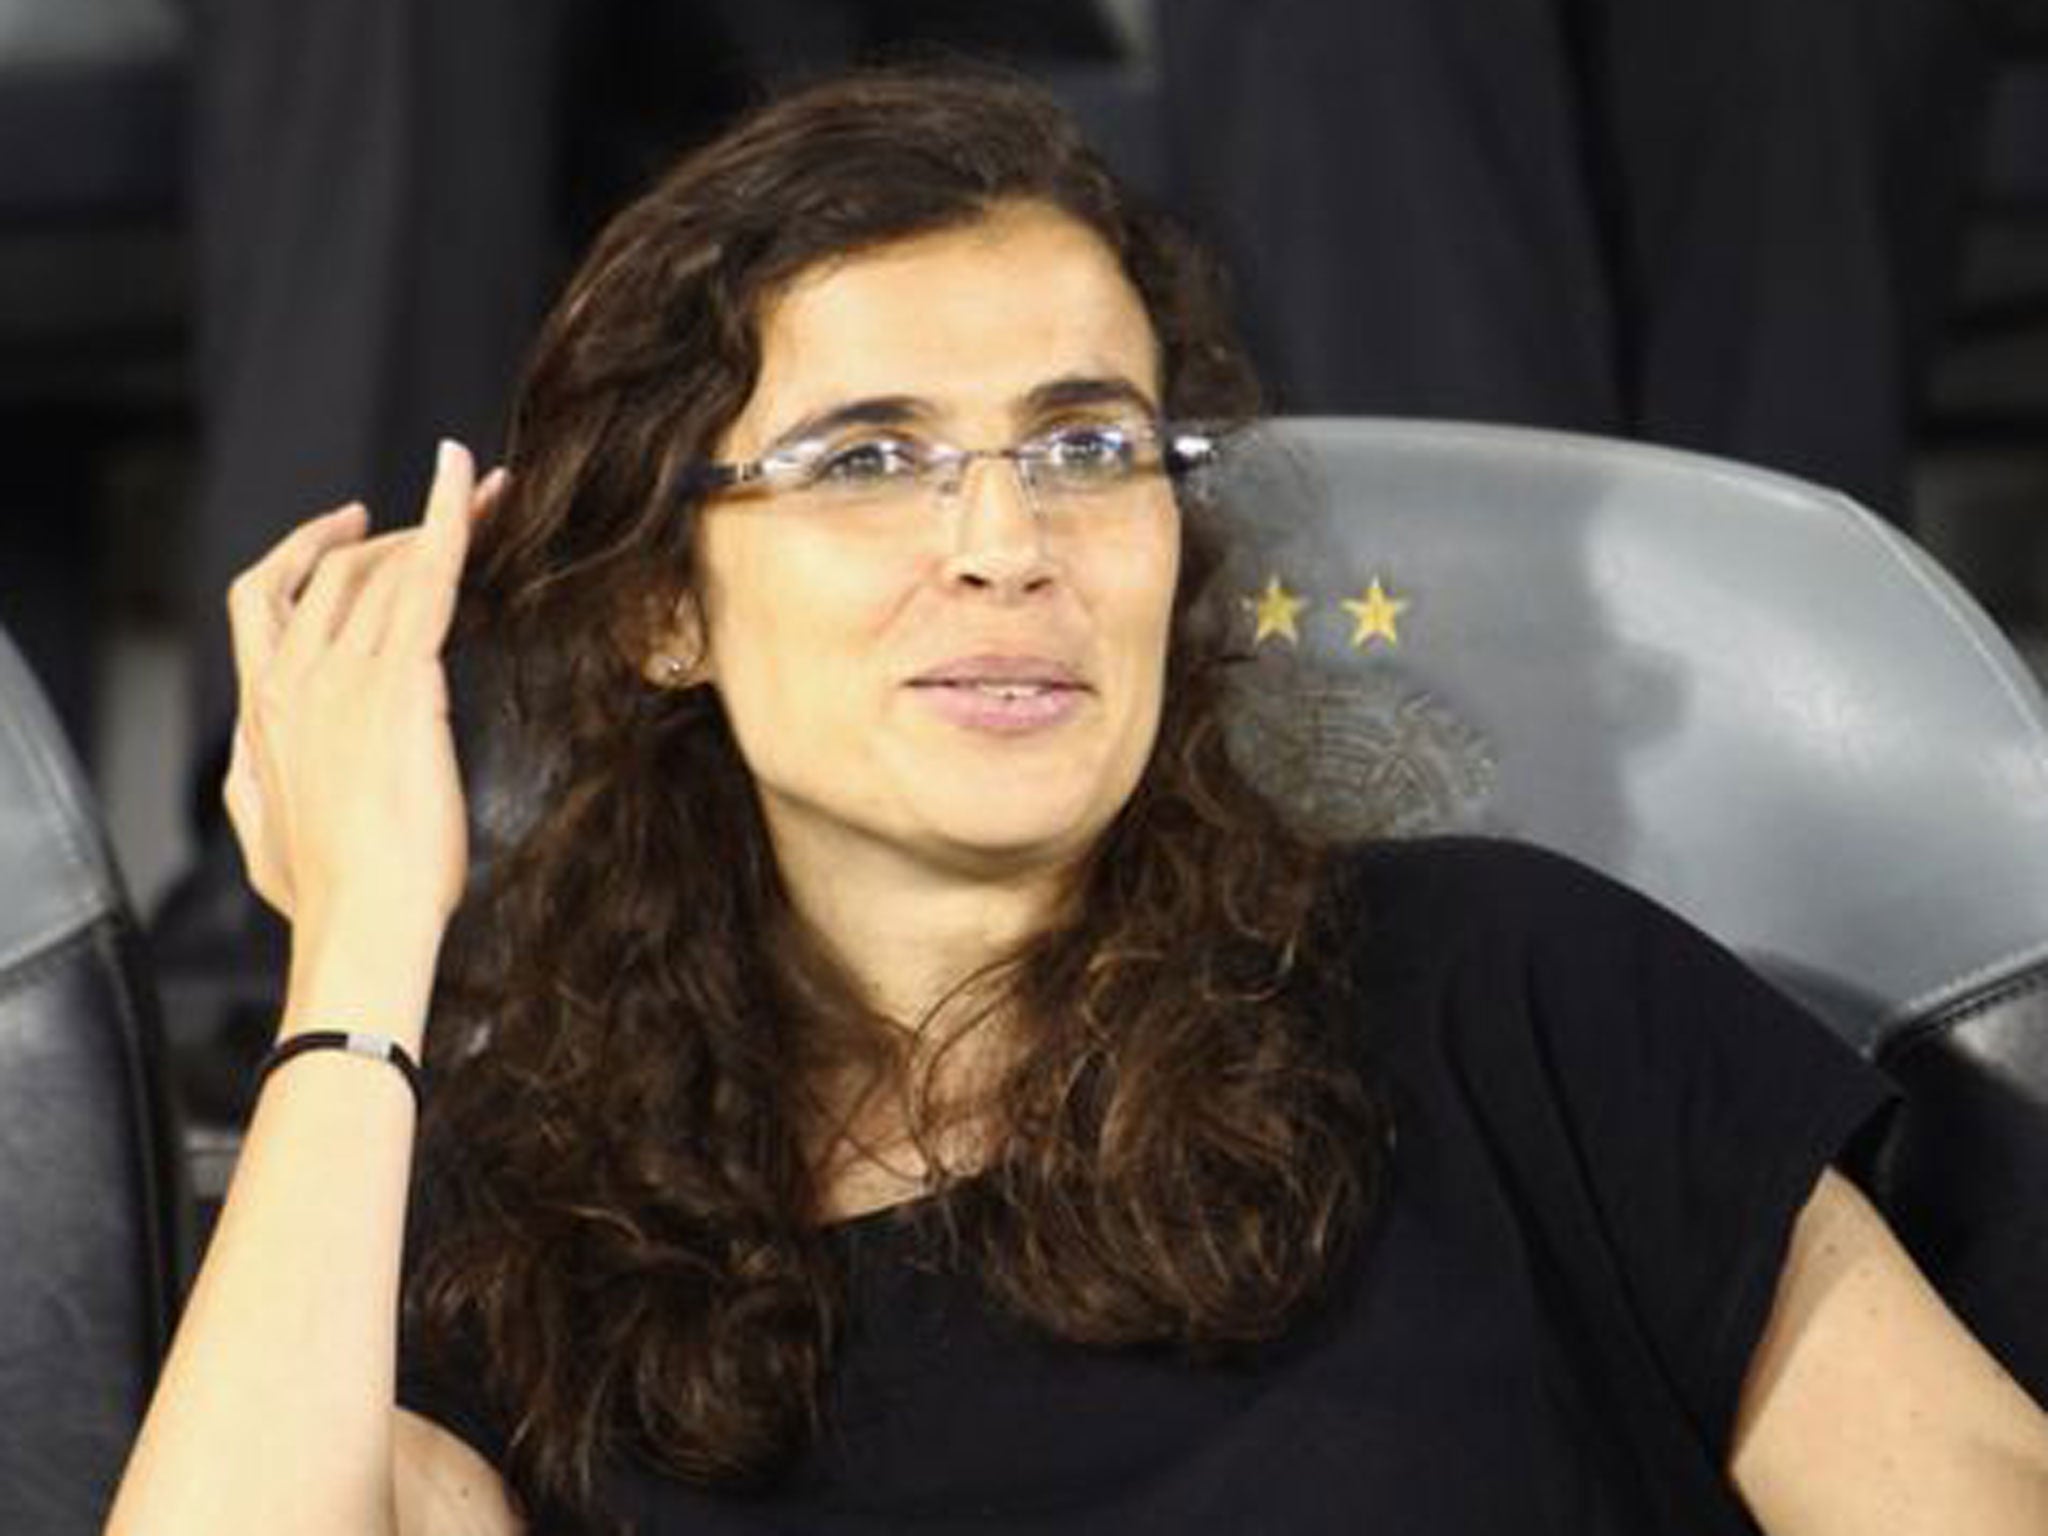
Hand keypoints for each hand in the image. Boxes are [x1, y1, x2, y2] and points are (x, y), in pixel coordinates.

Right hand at [223, 441, 504, 934]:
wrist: (361, 921)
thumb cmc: (326, 894)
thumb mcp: (261, 832)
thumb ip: (255, 780)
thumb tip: (250, 760)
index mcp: (262, 710)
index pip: (267, 598)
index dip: (306, 547)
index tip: (349, 522)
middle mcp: (295, 678)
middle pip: (337, 570)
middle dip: (396, 529)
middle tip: (451, 507)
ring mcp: (346, 676)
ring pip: (388, 566)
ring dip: (440, 517)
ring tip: (486, 491)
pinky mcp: (405, 682)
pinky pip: (433, 580)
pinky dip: (454, 523)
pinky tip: (479, 491)